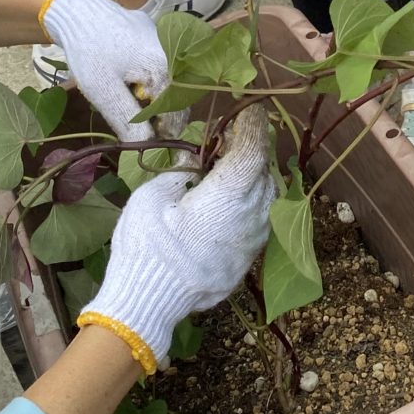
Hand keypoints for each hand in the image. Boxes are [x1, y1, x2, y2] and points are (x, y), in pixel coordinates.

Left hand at [41, 0, 175, 142]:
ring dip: (154, 94)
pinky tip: (128, 78)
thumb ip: (128, 120)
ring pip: (170, 76)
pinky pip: (161, 61)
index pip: (176, 110)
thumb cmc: (89, 52)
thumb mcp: (104, 92)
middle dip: (160, 112)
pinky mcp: (153, 31)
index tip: (146, 140)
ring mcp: (163, 37)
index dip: (164, 130)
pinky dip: (150, 76)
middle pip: (177, 93)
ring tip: (130, 99)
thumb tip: (146, 145)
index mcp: (165, 66)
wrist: (74, 9)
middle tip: (137, 122)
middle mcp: (172, 50)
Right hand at [85, 108, 276, 363]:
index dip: (252, 126)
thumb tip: (194, 167)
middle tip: (231, 138)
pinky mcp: (247, 262)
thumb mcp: (151, 196)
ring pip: (267, 198)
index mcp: (230, 194)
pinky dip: (249, 207)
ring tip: (230, 170)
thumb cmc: (146, 245)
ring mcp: (253, 242)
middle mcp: (252, 216)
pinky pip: (259, 223)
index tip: (247, 110)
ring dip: (253, 180)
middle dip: (251, 151)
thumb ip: (179, 174)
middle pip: (264, 171)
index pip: (253, 149)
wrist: (148, 303)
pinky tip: (229, 205)